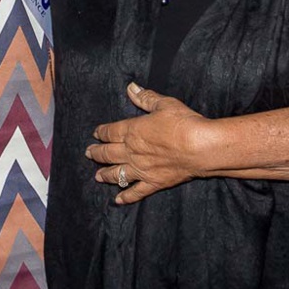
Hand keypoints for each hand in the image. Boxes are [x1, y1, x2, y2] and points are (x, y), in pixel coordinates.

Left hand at [85, 82, 206, 203]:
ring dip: (105, 175)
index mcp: (133, 130)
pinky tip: (118, 200)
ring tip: (97, 176)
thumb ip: (145, 98)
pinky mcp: (154, 182)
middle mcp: (132, 151)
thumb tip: (131, 87)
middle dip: (97, 153)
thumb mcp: (164, 104)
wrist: (199, 147)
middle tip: (89, 153)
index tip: (96, 134)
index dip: (102, 132)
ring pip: (117, 174)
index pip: (111, 132)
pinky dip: (126, 196)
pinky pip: (136, 192)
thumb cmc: (183, 123)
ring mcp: (142, 169)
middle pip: (108, 153)